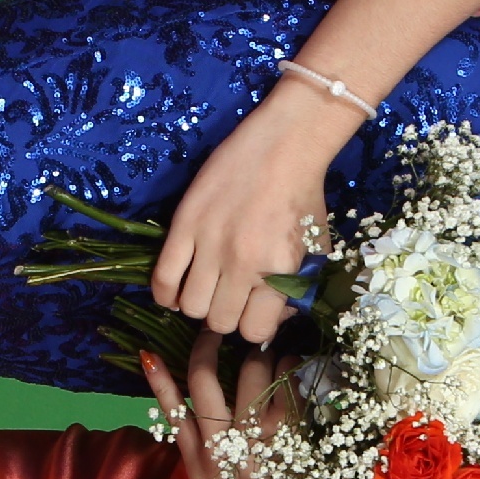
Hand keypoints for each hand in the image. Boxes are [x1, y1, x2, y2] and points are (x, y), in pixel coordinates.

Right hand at [140, 330, 322, 478]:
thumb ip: (201, 466)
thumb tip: (195, 433)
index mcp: (196, 466)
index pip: (171, 406)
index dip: (165, 374)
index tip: (156, 350)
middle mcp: (220, 452)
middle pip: (206, 380)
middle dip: (211, 345)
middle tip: (222, 327)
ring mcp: (255, 449)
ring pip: (250, 383)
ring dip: (259, 358)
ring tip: (270, 346)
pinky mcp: (290, 452)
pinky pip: (286, 404)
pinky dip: (289, 381)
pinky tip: (293, 368)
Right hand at [150, 82, 341, 348]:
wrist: (284, 146)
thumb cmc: (303, 198)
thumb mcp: (315, 251)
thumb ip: (297, 291)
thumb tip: (271, 319)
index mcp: (280, 273)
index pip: (254, 331)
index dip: (252, 323)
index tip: (253, 309)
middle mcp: (243, 264)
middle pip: (219, 322)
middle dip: (224, 314)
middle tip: (228, 296)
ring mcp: (211, 244)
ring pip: (190, 306)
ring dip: (198, 303)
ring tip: (206, 288)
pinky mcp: (185, 224)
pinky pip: (164, 277)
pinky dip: (165, 293)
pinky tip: (175, 291)